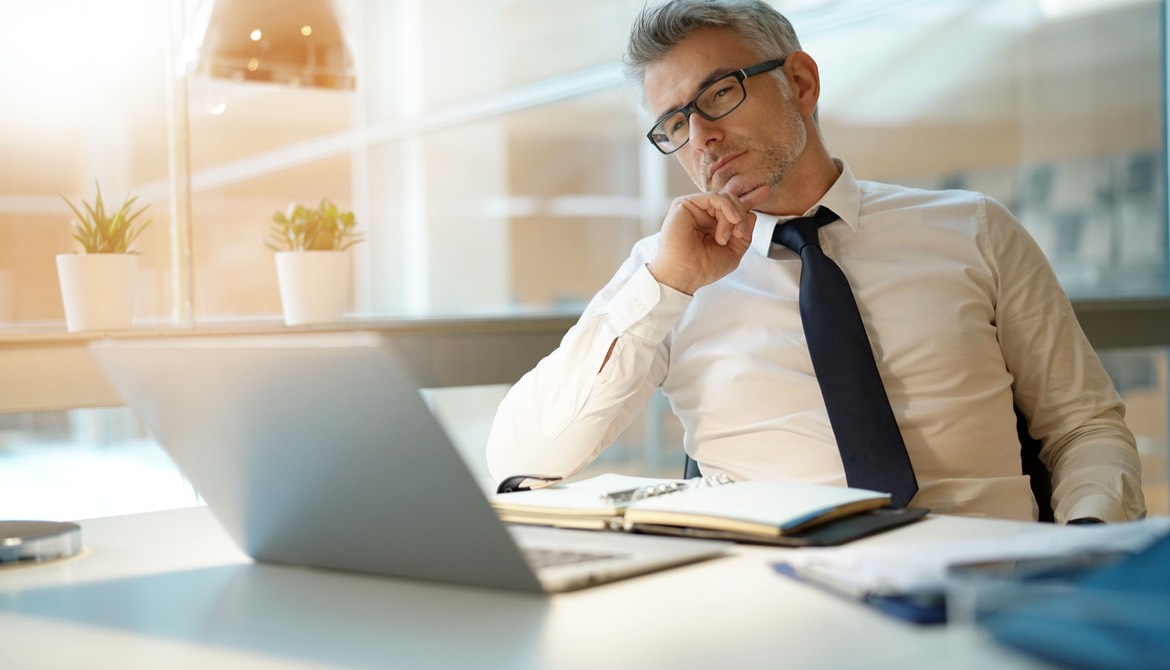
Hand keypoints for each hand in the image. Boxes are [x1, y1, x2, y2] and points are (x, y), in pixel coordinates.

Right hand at [647, 184, 771, 294]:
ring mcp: (694, 208)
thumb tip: (752, 214)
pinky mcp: (684, 204)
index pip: (733, 207)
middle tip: (739, 234)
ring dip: (733, 217)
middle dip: (741, 215)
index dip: (749, 199)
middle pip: (732, 201)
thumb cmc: (704, 268)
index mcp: (713, 224)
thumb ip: (744, 234)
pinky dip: (727, 208)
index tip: (766, 192)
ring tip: (726, 238)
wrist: (685, 275)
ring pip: (725, 198)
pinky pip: (714, 197)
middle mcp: (703, 214)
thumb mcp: (733, 252)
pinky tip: (730, 223)